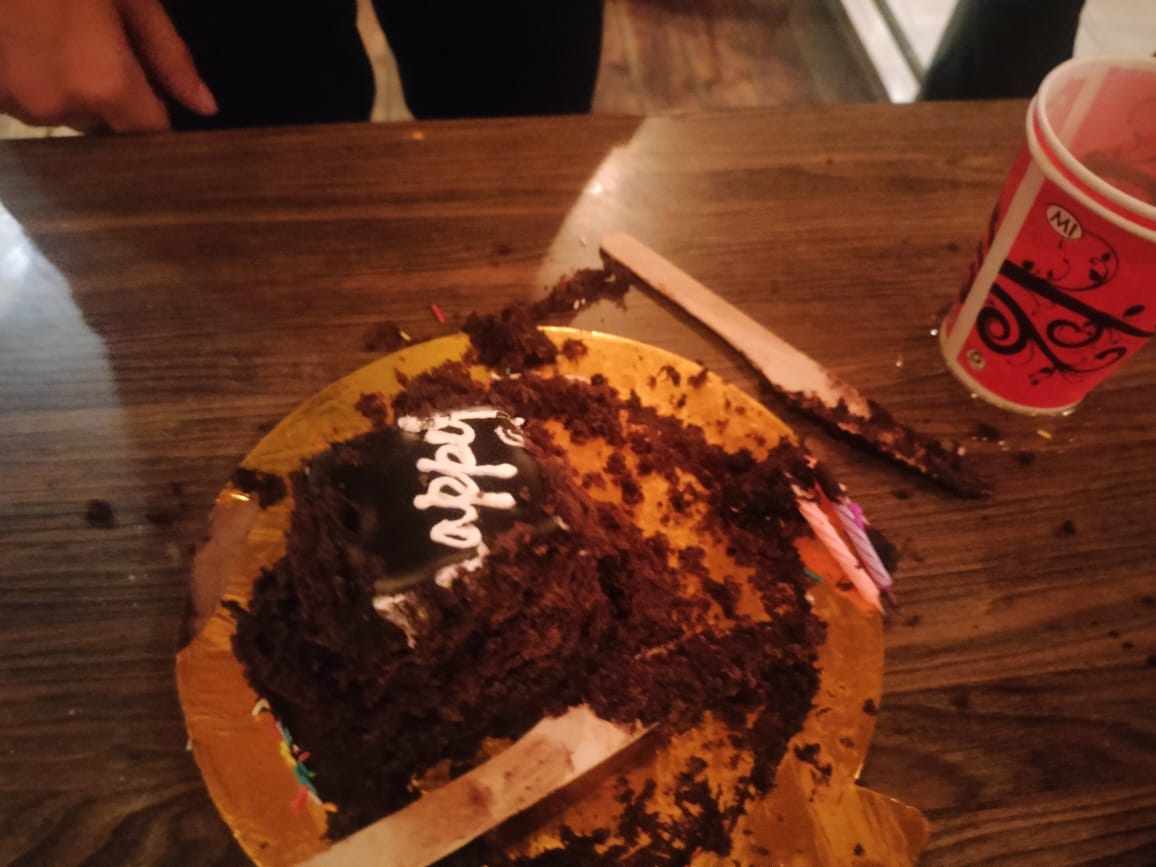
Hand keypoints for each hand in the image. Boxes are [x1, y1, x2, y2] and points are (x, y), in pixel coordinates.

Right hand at [0, 0, 216, 132]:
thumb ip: (168, 56)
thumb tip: (205, 107)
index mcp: (105, 86)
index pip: (148, 133)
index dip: (154, 111)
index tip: (151, 87)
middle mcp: (57, 107)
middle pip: (101, 124)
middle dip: (106, 94)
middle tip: (93, 39)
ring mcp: (11, 101)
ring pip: (56, 110)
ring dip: (61, 85)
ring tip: (50, 29)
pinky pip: (18, 96)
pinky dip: (25, 75)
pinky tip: (21, 36)